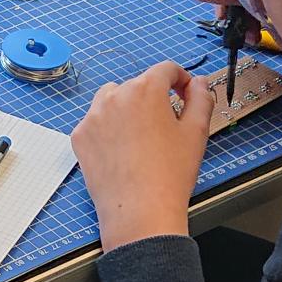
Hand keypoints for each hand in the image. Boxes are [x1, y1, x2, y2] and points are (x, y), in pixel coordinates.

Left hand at [73, 61, 213, 249]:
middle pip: (138, 85)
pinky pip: (96, 123)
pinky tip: (122, 151)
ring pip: (113, 100)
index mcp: (146, 89)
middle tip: (166, 126)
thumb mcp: (196, 132)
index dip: (180, 79)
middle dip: (154, 99)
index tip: (184, 93)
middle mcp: (115, 96)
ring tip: (142, 137)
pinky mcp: (80, 137)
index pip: (165, 69)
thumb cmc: (170, 174)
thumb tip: (199, 83)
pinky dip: (108, 130)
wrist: (139, 211)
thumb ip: (201, 99)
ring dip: (128, 109)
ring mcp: (93, 116)